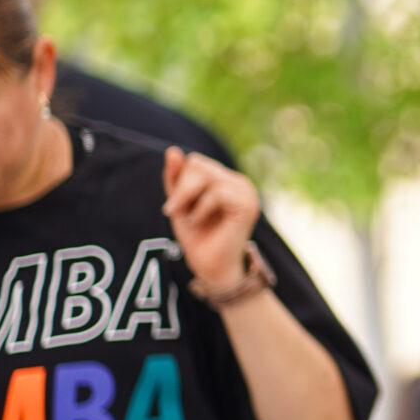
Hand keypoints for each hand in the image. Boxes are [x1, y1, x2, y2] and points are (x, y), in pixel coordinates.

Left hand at [161, 148, 261, 293]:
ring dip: (189, 201)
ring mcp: (246, 192)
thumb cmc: (197, 238)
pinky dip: (200, 209)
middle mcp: (239, 182)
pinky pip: (216, 193)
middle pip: (199, 164)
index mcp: (227, 180)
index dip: (179, 182)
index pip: (196, 162)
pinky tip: (201, 222)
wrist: (211, 268)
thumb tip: (173, 150)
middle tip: (175, 213)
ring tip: (193, 220)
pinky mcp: (247, 205)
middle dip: (181, 190)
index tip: (174, 207)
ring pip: (206, 177)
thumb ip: (176, 178)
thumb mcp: (180, 203)